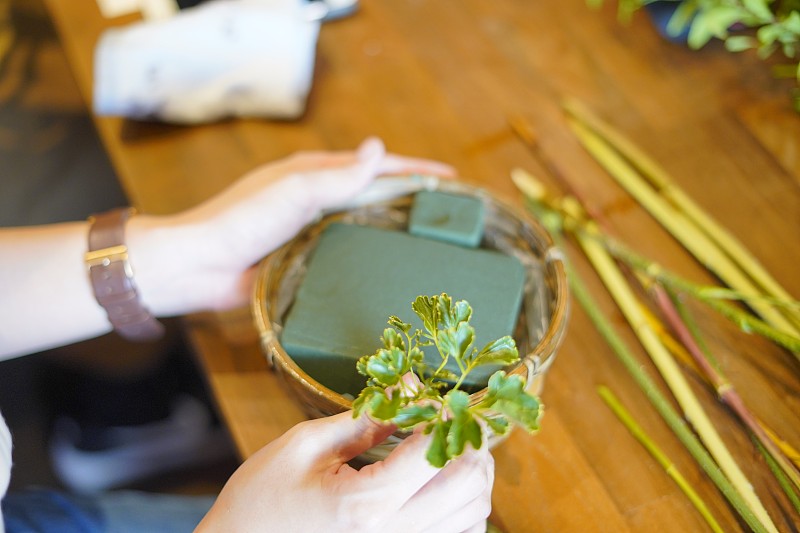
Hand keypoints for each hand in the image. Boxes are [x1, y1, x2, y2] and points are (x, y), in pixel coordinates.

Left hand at [127, 137, 453, 315]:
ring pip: (364, 222)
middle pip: (374, 191)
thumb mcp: (294, 191)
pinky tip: (389, 268)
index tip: (451, 178)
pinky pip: (347, 252)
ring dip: (395, 224)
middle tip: (449, 210)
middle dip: (412, 195)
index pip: (375, 166)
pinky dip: (372, 253)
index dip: (415, 170)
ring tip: (430, 239)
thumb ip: (338, 175)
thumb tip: (378, 148)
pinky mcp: (305, 258)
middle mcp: (315, 198)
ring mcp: (311, 229)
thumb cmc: (242, 220)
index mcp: (313, 173)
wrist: (199, 265)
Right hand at [195, 412, 493, 532]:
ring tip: (450, 447)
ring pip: (474, 515)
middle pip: (468, 486)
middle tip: (451, 418)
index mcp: (364, 504)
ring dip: (474, 475)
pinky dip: (465, 508)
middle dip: (470, 442)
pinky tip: (441, 486)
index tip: (437, 396)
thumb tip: (407, 390)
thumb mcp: (303, 446)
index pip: (432, 451)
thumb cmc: (259, 501)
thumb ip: (362, 419)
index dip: (444, 414)